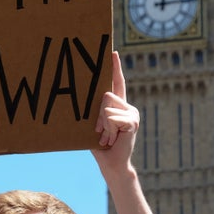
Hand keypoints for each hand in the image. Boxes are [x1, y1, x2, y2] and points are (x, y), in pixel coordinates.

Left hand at [91, 52, 139, 175]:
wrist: (111, 162)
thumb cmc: (99, 144)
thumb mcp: (93, 123)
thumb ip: (93, 110)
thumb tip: (81, 97)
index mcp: (118, 104)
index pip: (117, 81)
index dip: (115, 66)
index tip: (112, 51)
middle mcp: (127, 106)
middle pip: (106, 95)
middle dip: (97, 115)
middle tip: (99, 132)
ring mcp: (131, 113)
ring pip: (108, 107)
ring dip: (102, 124)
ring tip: (107, 137)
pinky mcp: (132, 121)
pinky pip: (112, 117)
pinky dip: (108, 129)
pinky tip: (113, 139)